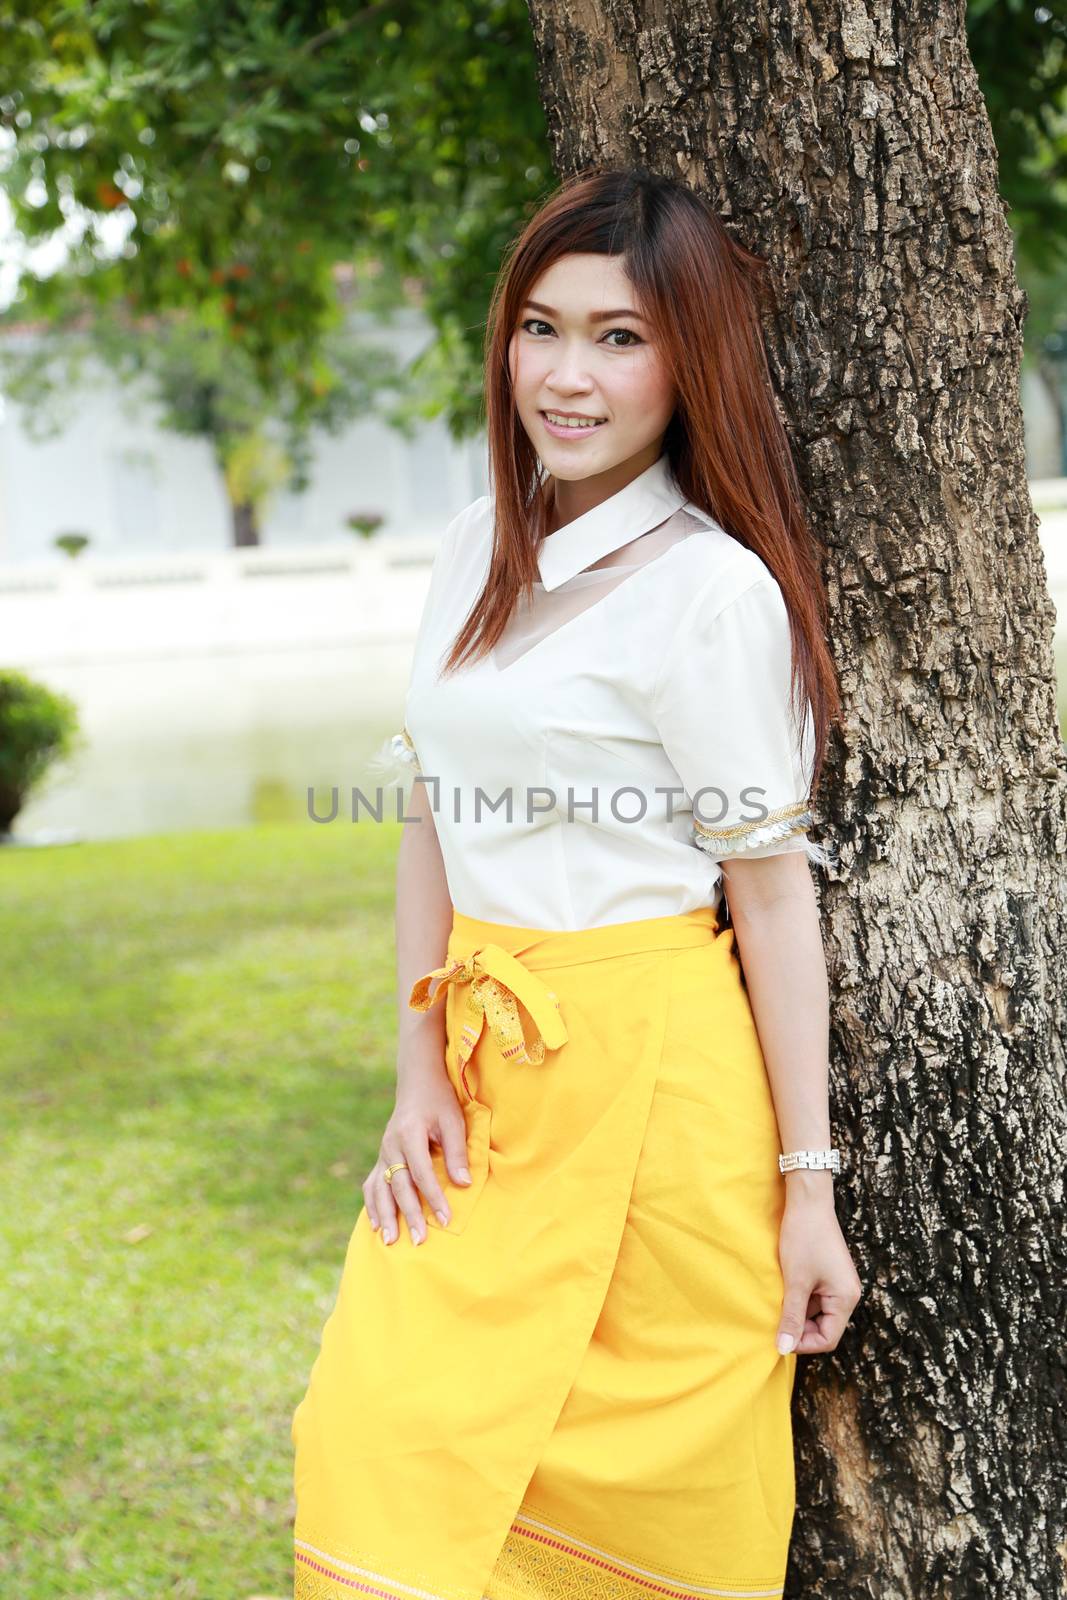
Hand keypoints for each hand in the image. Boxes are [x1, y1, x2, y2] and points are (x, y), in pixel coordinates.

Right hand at [362, 1062, 472, 1245]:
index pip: (421, 1172)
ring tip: (390, 1242)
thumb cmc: (439, 1101)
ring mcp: (383, 1152)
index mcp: (409, 1133)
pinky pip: (372, 1185)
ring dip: (385, 1216)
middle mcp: (391, 1145)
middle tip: (420, 1240)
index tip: (446, 1220)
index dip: (434, 1197)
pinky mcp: (381, 1158)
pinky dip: (373, 1205)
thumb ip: (456, 1151)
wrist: (418, 1084)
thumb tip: (463, 1184)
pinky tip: (376, 1225)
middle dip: (410, 1214)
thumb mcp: (453, 1120)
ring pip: (380, 1189)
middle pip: (399, 1186)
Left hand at [774, 1190, 862, 1355]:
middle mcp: (847, 1294)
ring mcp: (838, 1284)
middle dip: (799, 1327)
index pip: (828, 1339)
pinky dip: (798, 1298)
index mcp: (846, 1299)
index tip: (779, 1336)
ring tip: (778, 1299)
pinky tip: (783, 1288)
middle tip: (775, 1317)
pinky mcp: (828, 1275)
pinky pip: (815, 1298)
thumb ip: (791, 1316)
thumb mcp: (795, 1281)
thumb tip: (784, 1349)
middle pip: (824, 1328)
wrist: (808, 1201)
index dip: (803, 1342)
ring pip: (817, 1313)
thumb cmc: (803, 1238)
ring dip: (797, 1311)